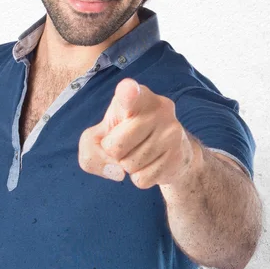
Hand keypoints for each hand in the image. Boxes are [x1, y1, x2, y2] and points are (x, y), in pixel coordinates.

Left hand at [77, 78, 196, 188]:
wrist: (170, 151)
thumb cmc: (125, 135)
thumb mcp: (100, 135)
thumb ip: (91, 148)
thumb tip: (116, 172)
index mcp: (137, 96)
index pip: (129, 92)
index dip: (127, 91)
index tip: (128, 89)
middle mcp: (158, 108)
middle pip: (114, 146)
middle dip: (113, 152)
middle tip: (126, 143)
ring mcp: (171, 131)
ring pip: (129, 165)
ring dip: (128, 166)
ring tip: (140, 151)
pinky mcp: (179, 155)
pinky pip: (143, 179)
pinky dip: (140, 178)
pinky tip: (151, 163)